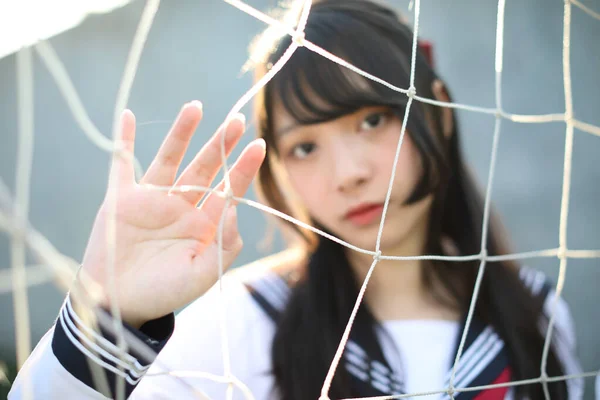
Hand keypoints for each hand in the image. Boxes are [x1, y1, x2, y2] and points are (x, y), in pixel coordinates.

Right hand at [79, 101, 265, 327]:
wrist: (121, 306)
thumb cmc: (165, 293)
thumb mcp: (203, 274)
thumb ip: (224, 243)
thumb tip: (233, 206)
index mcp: (202, 223)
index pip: (226, 189)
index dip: (242, 168)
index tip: (259, 145)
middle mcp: (180, 206)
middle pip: (203, 167)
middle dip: (219, 145)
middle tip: (236, 121)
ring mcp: (151, 200)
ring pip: (169, 159)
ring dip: (181, 133)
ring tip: (195, 107)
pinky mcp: (121, 199)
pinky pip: (120, 164)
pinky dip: (122, 141)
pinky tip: (126, 115)